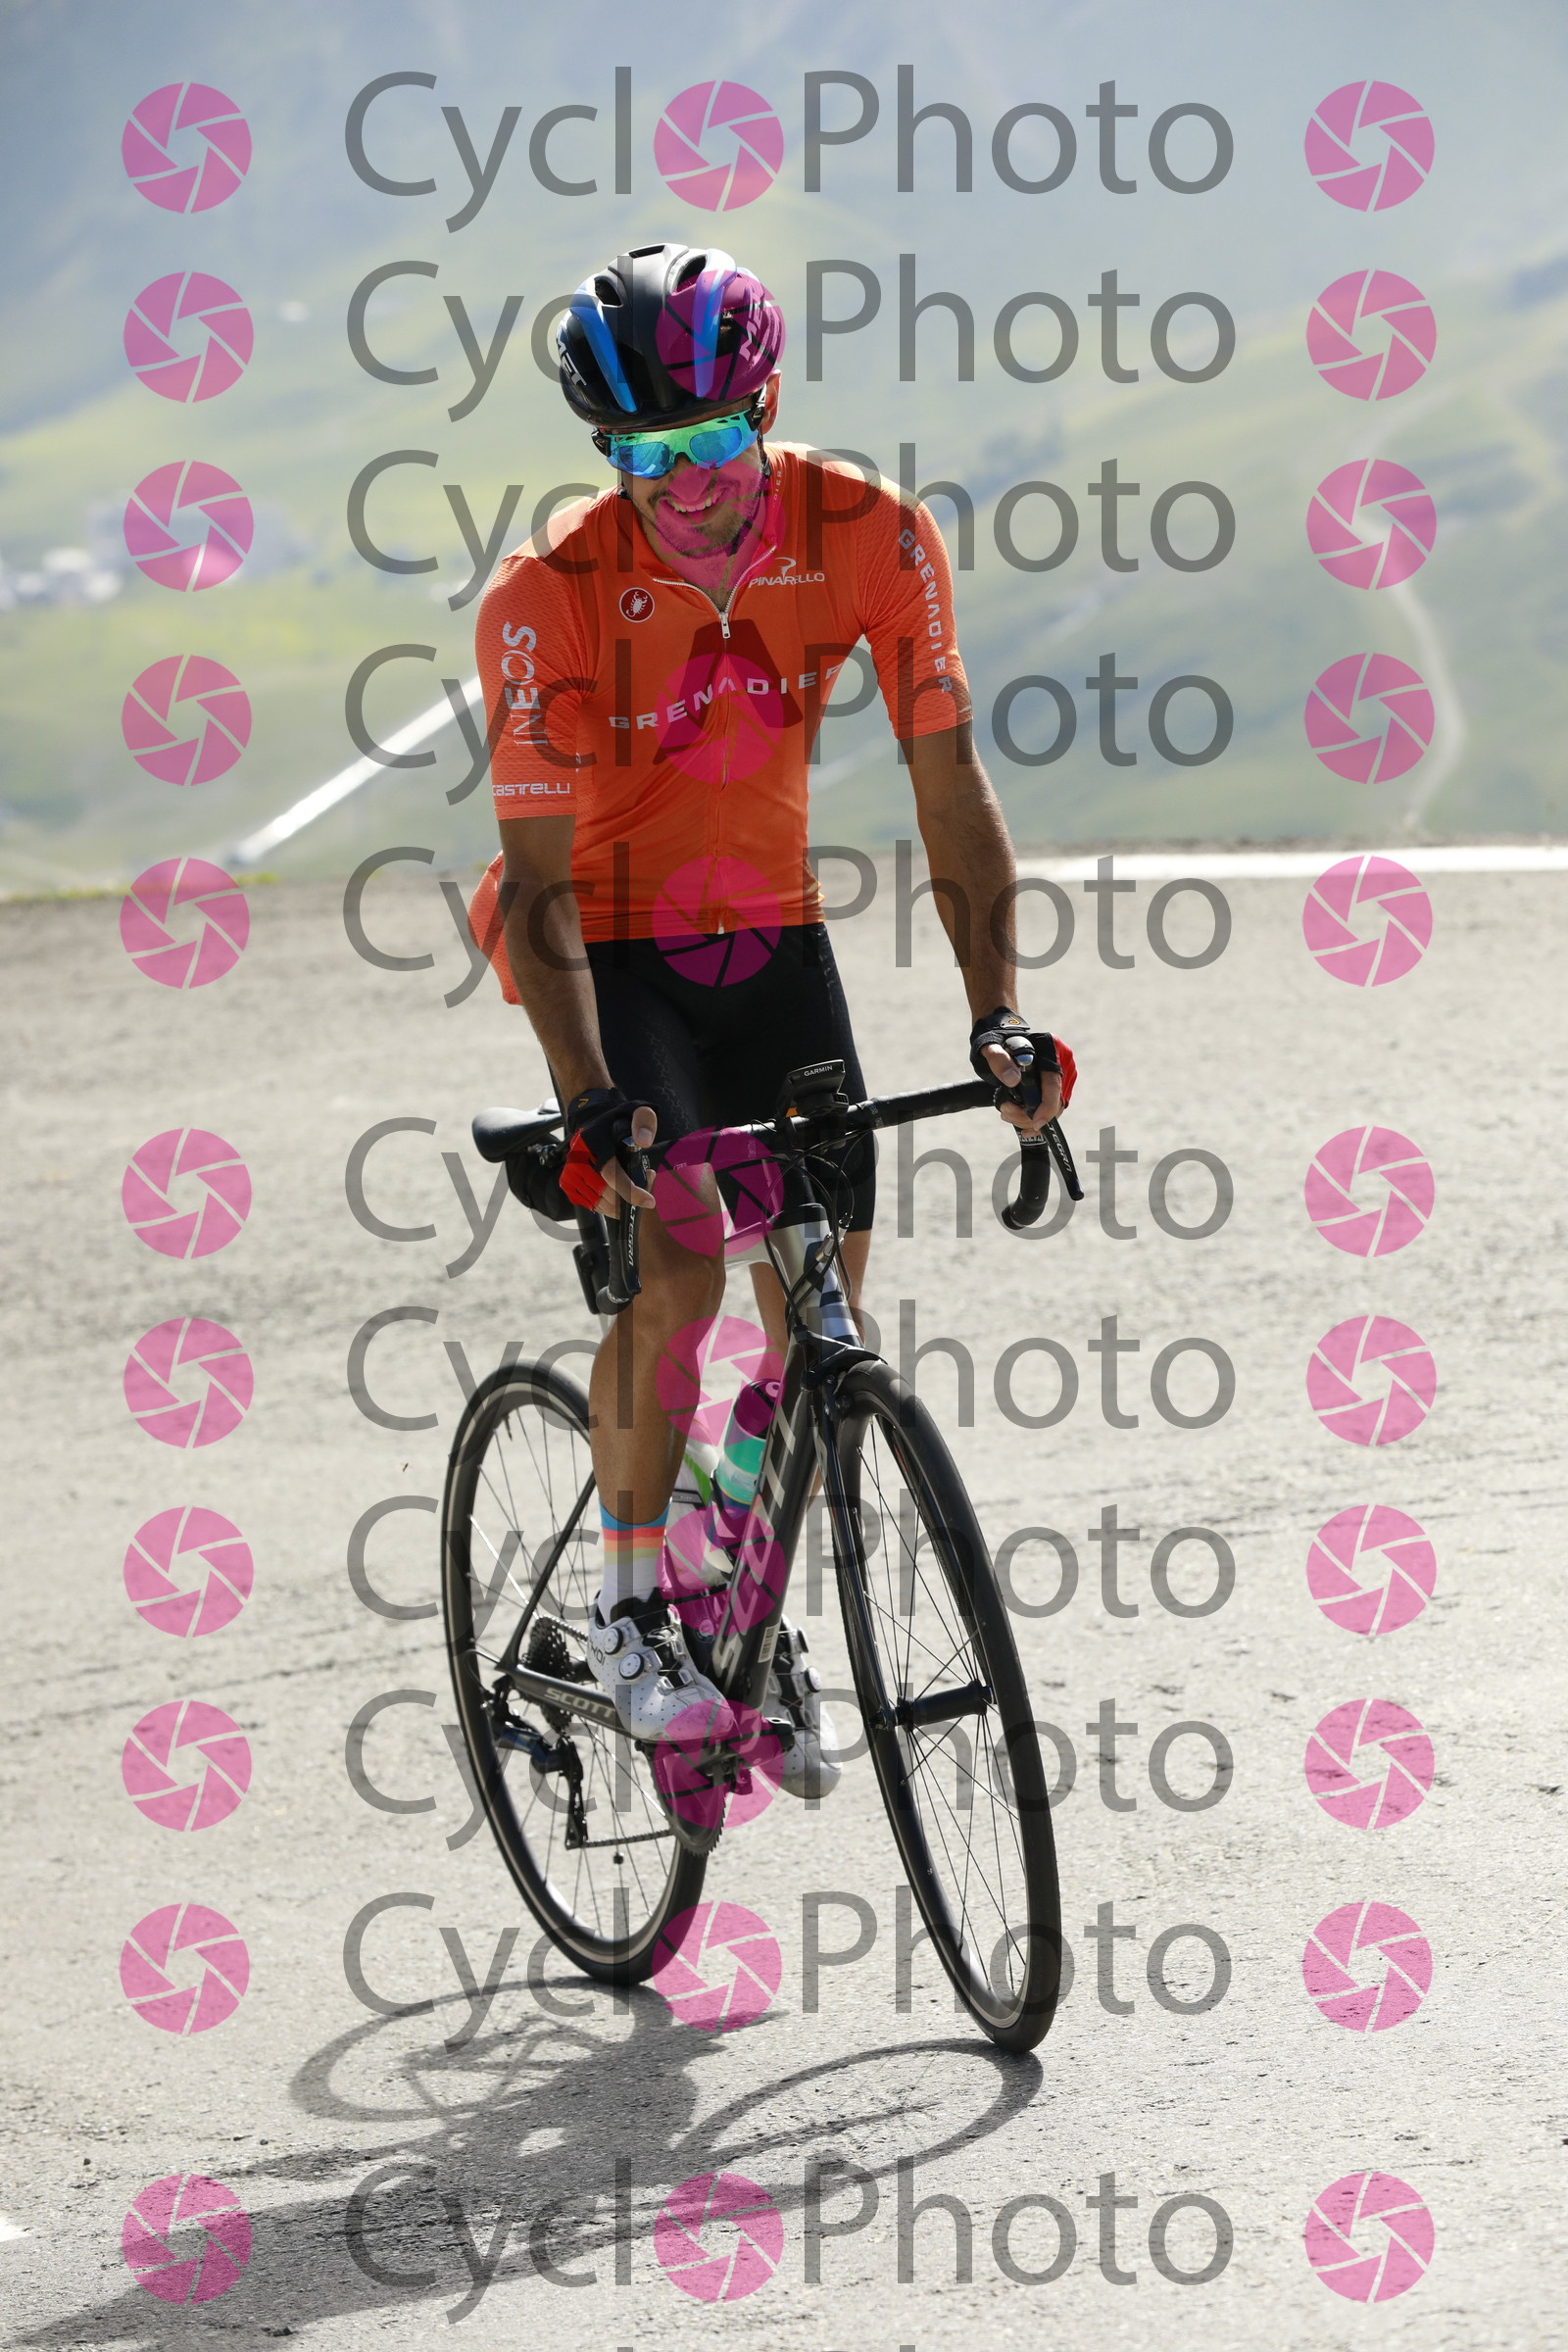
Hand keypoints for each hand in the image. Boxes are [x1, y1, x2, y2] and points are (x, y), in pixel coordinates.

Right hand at [561, 1087, 657, 1213]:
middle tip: (645, 1183)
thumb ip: (644, 1122)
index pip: (612, 1174)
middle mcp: (577, 1159)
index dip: (631, 1192)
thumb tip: (643, 1141)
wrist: (591, 1121)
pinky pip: (592, 1205)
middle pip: (607, 1194)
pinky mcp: (567, 1183)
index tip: (649, 1201)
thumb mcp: (637, 1112)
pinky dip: (609, 1206)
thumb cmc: (617, 1120)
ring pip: (600, 1203)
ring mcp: (570, 1173)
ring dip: (621, 1203)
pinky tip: (618, 1193)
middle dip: (631, 1197)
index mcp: (593, 1142)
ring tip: (633, 1187)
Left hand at [982, 1042, 1061, 1133]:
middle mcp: (1062, 1061)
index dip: (1047, 1106)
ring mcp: (1061, 1075)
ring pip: (1054, 1108)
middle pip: (1055, 1100)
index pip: (1054, 1083)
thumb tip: (1012, 1080)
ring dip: (1029, 1118)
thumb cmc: (998, 1041)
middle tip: (1006, 1113)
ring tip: (1007, 1113)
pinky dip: (1033, 1117)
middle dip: (1030, 1115)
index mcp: (1050, 1048)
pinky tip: (1018, 1121)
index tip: (1036, 1122)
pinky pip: (1050, 1107)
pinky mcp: (1055, 1086)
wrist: (1001, 1041)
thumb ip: (999, 1060)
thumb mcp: (992, 1047)